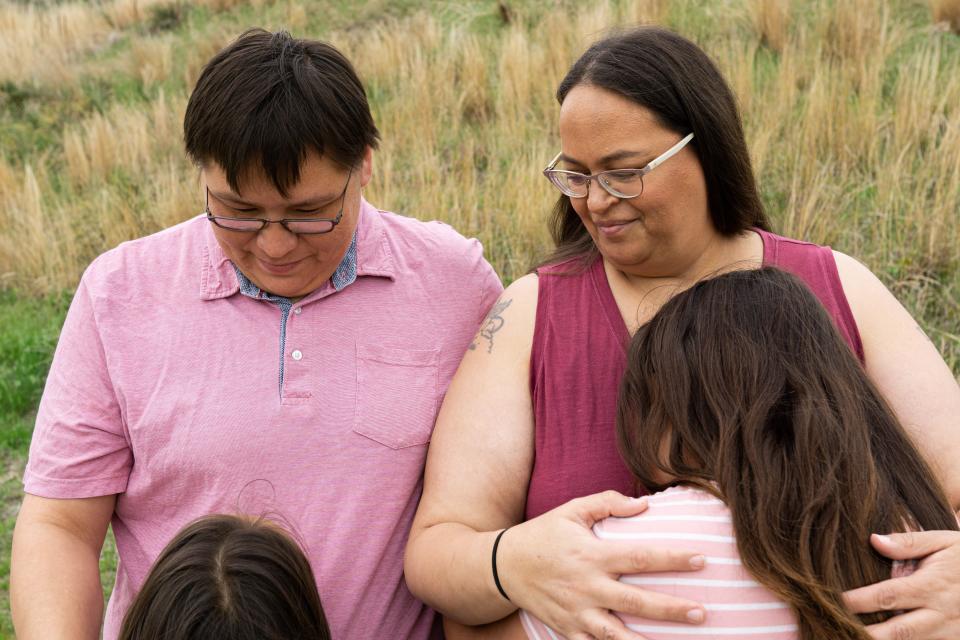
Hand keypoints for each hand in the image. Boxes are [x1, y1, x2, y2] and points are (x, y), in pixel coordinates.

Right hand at [497, 491, 705, 639]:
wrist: (503, 566)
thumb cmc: (543, 534)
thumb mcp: (571, 510)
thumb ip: (607, 503)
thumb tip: (644, 504)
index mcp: (591, 555)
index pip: (639, 558)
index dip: (672, 559)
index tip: (701, 560)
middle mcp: (587, 587)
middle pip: (636, 603)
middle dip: (671, 609)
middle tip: (703, 613)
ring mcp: (577, 614)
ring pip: (618, 636)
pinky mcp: (568, 631)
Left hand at [844, 531, 959, 639]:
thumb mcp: (944, 541)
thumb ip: (909, 542)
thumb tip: (873, 540)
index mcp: (932, 586)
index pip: (887, 596)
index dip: (858, 601)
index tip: (834, 600)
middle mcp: (940, 614)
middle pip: (898, 632)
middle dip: (867, 635)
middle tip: (838, 630)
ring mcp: (950, 633)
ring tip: (850, 636)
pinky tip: (880, 638)